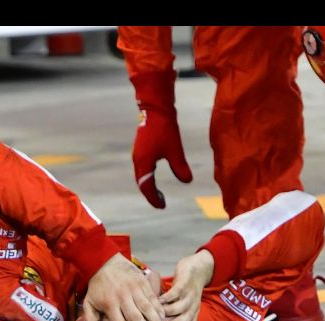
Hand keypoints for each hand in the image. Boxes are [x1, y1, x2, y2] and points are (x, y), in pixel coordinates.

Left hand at [82, 253, 166, 320]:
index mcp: (109, 304)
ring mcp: (133, 289)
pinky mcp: (142, 282)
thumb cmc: (97, 286)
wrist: (104, 261)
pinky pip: (152, 296)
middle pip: (135, 318)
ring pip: (147, 308)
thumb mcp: (88, 303)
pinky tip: (163, 316)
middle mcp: (122, 297)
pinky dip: (158, 307)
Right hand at [130, 70, 192, 208]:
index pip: (146, 187)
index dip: (154, 198)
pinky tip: (155, 176)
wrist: (155, 109)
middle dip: (150, 194)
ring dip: (149, 185)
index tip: (163, 206)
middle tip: (161, 202)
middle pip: (141, 183)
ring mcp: (137, 154)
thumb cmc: (165, 128)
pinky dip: (148, 176)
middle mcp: (137, 161)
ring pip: (141, 176)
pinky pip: (142, 168)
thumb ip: (180, 167)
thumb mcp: (175, 149)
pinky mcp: (140, 149)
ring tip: (159, 193)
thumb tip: (187, 181)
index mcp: (143, 163)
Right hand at [159, 250, 213, 320]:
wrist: (200, 267)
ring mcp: (189, 294)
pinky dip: (167, 298)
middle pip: (186, 319)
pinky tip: (158, 300)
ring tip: (156, 315)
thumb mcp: (187, 303)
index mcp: (194, 311)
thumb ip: (178, 314)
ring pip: (180, 307)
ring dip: (169, 312)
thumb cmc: (189, 288)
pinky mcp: (184, 283)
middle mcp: (193, 305)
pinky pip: (176, 292)